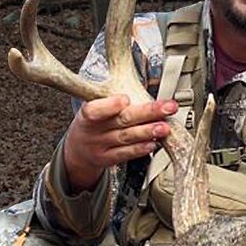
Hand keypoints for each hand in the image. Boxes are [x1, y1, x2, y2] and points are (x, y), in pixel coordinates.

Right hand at [63, 95, 179, 192]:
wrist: (77, 149)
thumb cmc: (91, 122)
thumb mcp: (93, 107)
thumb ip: (110, 99)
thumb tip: (138, 86)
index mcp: (87, 114)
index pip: (95, 110)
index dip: (110, 105)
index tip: (126, 99)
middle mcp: (94, 131)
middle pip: (122, 120)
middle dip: (148, 112)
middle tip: (168, 107)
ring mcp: (101, 146)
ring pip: (127, 138)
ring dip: (149, 131)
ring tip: (165, 127)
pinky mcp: (108, 159)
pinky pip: (125, 154)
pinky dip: (140, 148)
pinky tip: (153, 143)